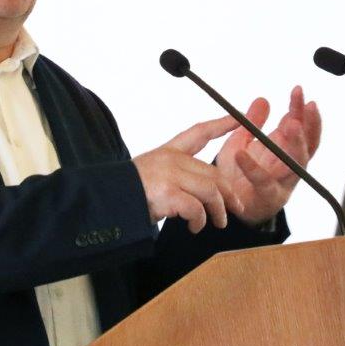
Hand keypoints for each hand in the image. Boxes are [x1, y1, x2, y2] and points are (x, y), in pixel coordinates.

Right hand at [133, 116, 245, 232]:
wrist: (106, 199)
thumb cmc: (128, 191)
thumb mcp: (151, 171)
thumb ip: (175, 175)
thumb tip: (202, 193)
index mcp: (168, 151)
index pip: (199, 133)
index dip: (221, 124)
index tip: (238, 119)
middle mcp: (171, 160)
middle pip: (213, 172)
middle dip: (229, 193)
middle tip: (235, 207)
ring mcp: (170, 175)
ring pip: (211, 191)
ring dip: (219, 211)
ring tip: (218, 222)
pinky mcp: (169, 193)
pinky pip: (197, 208)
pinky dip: (200, 221)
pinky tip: (194, 226)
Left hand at [215, 86, 322, 225]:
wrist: (225, 204)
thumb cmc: (237, 173)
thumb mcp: (241, 141)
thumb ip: (253, 123)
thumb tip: (263, 99)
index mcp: (283, 150)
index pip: (300, 127)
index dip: (301, 109)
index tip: (298, 91)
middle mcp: (288, 166)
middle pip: (307, 143)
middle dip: (309, 123)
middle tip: (306, 105)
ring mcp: (281, 182)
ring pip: (297, 163)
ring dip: (297, 143)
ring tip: (290, 124)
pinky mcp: (267, 198)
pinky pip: (263, 183)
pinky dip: (252, 169)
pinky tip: (241, 154)